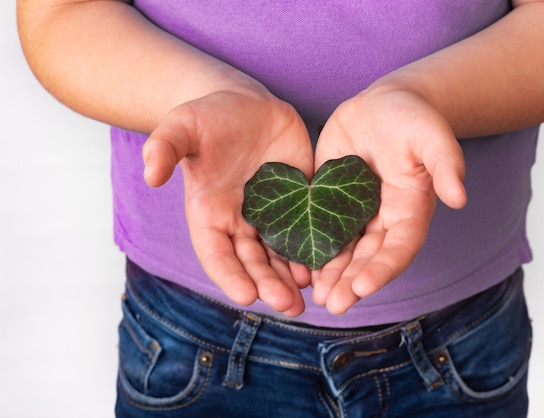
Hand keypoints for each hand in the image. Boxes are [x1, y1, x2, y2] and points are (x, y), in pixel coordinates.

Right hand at [142, 88, 313, 316]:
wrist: (245, 105)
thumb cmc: (208, 117)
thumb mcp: (182, 126)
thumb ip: (165, 147)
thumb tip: (150, 175)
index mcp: (209, 214)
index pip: (216, 254)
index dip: (230, 275)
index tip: (247, 296)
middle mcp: (239, 222)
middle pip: (252, 263)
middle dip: (268, 285)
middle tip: (288, 305)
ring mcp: (271, 215)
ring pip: (280, 256)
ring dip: (291, 279)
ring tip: (307, 298)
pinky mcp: (299, 202)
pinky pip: (306, 231)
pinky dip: (314, 251)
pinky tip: (325, 266)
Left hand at [312, 84, 466, 314]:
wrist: (383, 105)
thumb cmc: (413, 118)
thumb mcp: (432, 135)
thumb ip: (446, 164)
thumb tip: (461, 198)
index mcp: (410, 210)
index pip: (399, 248)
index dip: (382, 269)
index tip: (362, 287)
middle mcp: (383, 219)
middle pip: (368, 258)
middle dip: (351, 282)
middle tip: (333, 305)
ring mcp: (355, 213)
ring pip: (343, 250)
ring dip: (331, 274)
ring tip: (316, 296)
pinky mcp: (328, 200)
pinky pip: (318, 228)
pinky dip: (310, 248)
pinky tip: (296, 267)